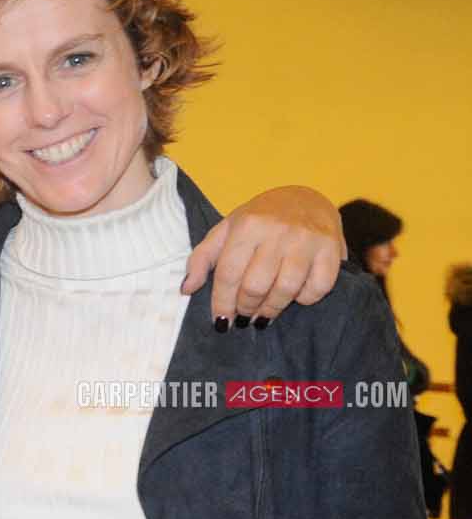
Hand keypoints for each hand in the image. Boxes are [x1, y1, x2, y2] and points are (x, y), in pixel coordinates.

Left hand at [182, 185, 343, 325]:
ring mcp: (307, 240)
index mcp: (247, 225)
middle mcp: (277, 231)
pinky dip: (304, 299)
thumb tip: (186, 289)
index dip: (221, 302)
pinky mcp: (331, 250)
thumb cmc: (260, 220)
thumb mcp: (226, 230)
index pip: (228, 274)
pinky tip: (294, 296)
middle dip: (245, 308)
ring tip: (263, 313)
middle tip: (244, 316)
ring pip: (285, 290)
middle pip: (255, 286)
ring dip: (271, 309)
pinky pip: (317, 288)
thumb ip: (202, 258)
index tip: (221, 320)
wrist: (306, 198)